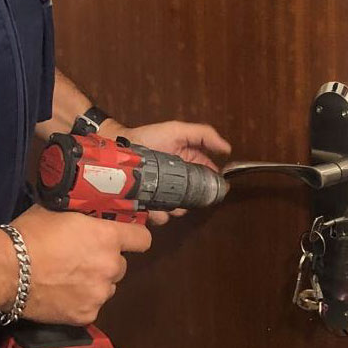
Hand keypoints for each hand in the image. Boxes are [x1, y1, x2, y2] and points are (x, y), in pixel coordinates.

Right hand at [7, 204, 151, 324]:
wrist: (5, 270)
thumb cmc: (30, 235)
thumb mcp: (60, 211)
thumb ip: (84, 215)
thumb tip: (92, 212)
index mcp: (108, 238)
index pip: (142, 239)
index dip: (134, 237)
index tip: (126, 238)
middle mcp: (110, 266)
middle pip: (120, 264)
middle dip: (106, 261)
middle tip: (82, 257)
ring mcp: (99, 293)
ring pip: (106, 286)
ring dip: (95, 282)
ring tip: (68, 277)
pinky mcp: (86, 315)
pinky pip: (91, 305)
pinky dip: (81, 301)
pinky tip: (61, 293)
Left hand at [100, 119, 231, 224]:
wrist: (120, 147)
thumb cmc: (148, 137)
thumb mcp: (178, 130)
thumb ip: (203, 135)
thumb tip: (227, 148)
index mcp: (188, 164)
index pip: (207, 178)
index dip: (212, 185)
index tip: (214, 190)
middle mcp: (177, 181)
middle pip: (193, 197)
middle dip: (192, 201)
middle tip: (185, 199)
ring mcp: (162, 193)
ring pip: (177, 210)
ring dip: (175, 210)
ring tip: (167, 204)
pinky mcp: (147, 204)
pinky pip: (157, 216)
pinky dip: (157, 216)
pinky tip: (152, 208)